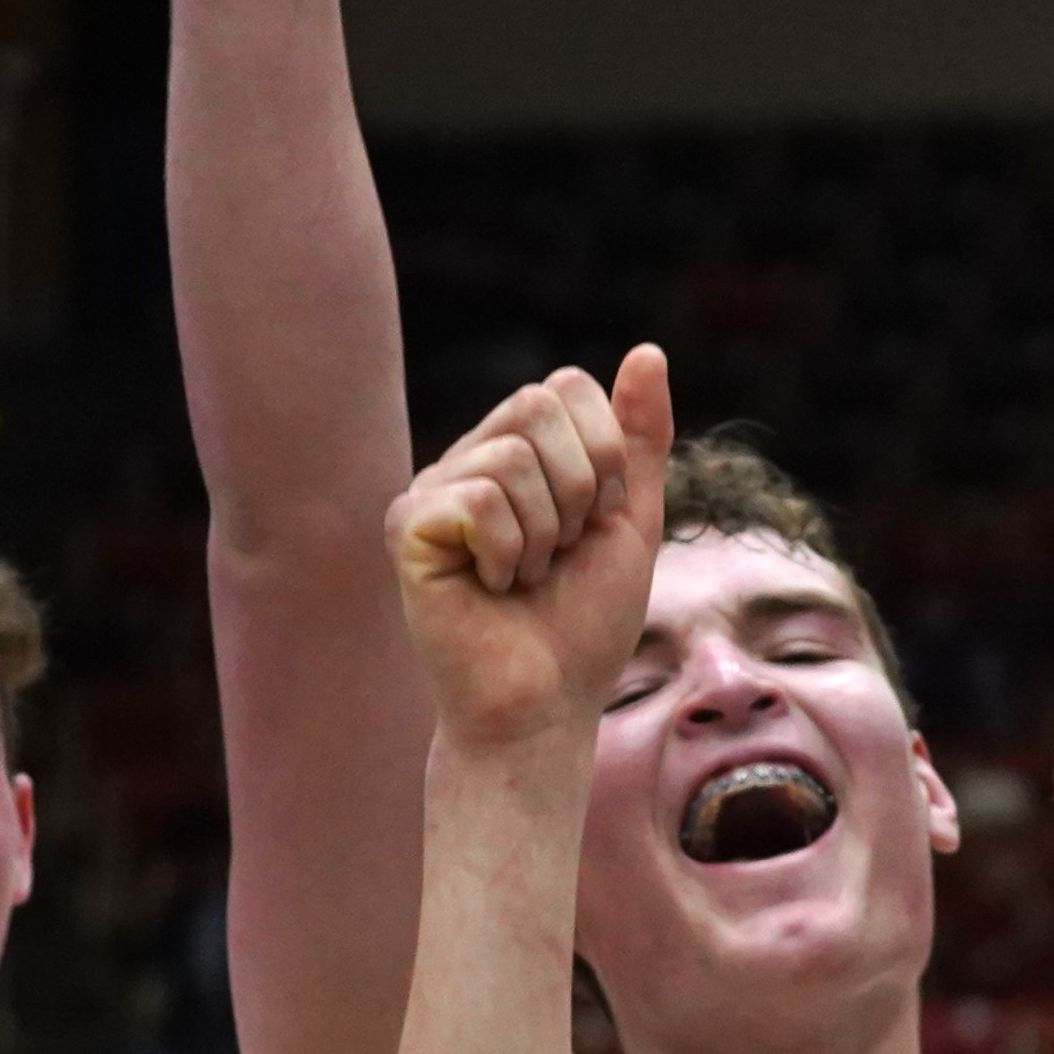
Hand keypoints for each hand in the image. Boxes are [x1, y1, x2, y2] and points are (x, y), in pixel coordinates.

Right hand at [388, 347, 670, 748]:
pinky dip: (510, 551)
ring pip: (512, 455)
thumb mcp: (629, 519)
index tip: (596, 522)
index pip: (567, 386)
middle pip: (538, 403)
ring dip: (545, 531)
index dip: (606, 455)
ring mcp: (430, 491)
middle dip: (581, 488)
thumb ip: (640, 439)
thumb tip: (647, 350)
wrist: (547, 704)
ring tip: (525, 575)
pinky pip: (480, 498)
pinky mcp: (407, 527)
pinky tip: (492, 587)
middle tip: (560, 551)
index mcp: (514, 452)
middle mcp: (465, 461)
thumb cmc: (582, 622)